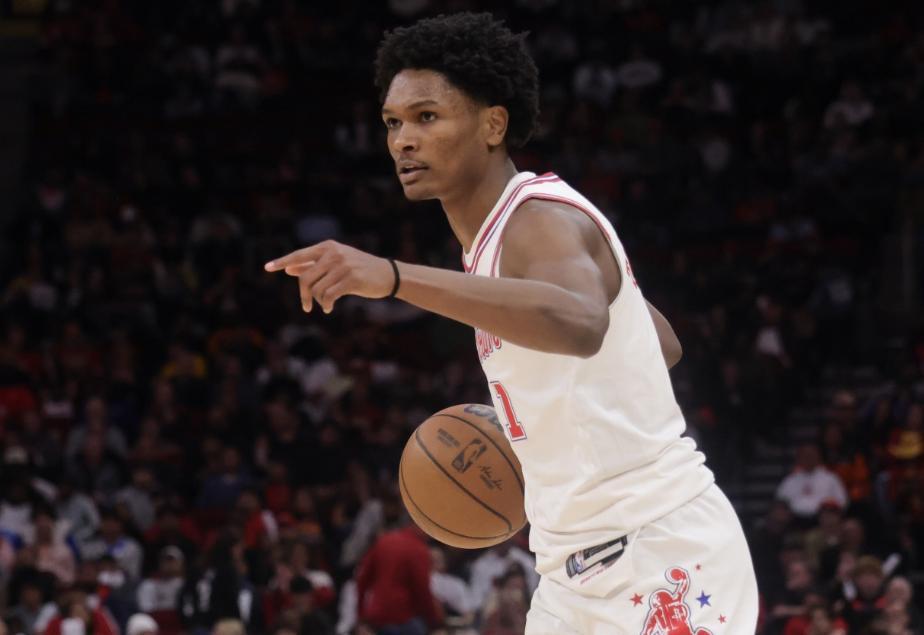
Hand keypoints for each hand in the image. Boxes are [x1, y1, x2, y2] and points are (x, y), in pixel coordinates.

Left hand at [264, 240, 395, 313]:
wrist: (387, 274)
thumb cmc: (359, 269)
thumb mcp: (336, 263)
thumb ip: (313, 265)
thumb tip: (289, 269)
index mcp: (328, 247)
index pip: (299, 255)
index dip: (282, 262)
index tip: (267, 267)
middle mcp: (334, 253)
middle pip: (305, 277)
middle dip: (303, 295)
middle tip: (306, 306)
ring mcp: (342, 265)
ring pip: (316, 288)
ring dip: (317, 301)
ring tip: (324, 306)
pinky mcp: (351, 279)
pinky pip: (328, 295)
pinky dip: (326, 305)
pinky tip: (329, 308)